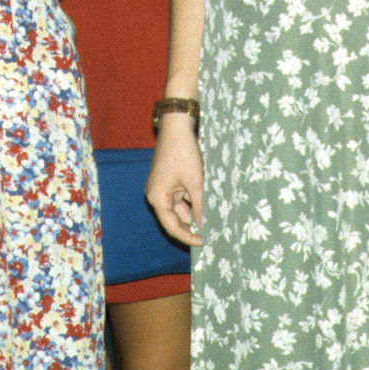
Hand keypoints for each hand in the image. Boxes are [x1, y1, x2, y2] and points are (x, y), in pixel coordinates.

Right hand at [145, 117, 204, 246]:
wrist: (177, 126)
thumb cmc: (183, 152)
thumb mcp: (195, 181)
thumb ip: (200, 206)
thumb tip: (204, 226)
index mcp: (157, 198)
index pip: (172, 227)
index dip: (187, 237)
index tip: (204, 243)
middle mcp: (155, 195)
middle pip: (175, 218)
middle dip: (192, 225)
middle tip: (210, 234)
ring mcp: (161, 188)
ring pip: (180, 207)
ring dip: (194, 211)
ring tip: (212, 218)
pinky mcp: (168, 181)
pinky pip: (180, 196)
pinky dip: (192, 200)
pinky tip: (206, 203)